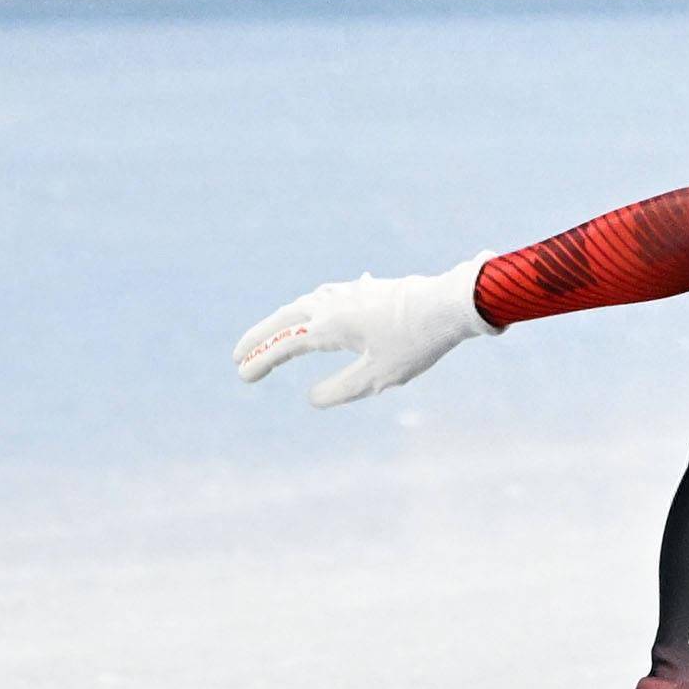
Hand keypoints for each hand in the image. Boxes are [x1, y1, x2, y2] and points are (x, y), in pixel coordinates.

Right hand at [232, 256, 492, 405]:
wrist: (450, 304)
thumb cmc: (416, 343)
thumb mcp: (378, 377)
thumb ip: (341, 390)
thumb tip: (312, 398)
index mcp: (330, 326)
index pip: (285, 345)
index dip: (261, 360)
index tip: (242, 374)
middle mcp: (333, 304)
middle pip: (285, 319)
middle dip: (260, 337)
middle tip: (238, 354)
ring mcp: (349, 293)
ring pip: (304, 304)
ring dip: (282, 321)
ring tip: (270, 336)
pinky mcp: (366, 290)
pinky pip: (324, 298)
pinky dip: (307, 310)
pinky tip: (314, 312)